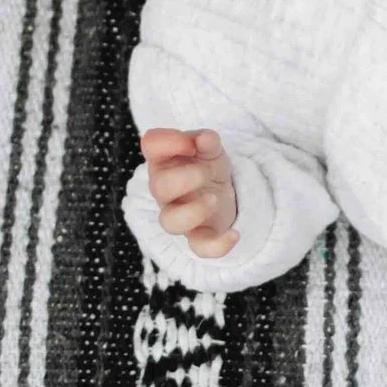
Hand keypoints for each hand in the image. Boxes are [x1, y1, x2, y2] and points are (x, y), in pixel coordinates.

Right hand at [143, 126, 239, 257]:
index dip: (169, 140)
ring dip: (194, 210)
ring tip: (214, 198)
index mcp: (164, 161)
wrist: (221, 192)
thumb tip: (205, 138)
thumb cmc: (205, 166)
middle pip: (159, 187)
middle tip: (208, 171)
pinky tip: (235, 234)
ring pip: (170, 222)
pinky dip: (217, 245)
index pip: (151, 144)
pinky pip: (200, 248)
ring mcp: (180, 215)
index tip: (192, 143)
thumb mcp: (210, 149)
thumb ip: (208, 141)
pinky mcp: (199, 235)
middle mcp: (165, 191)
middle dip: (187, 176)